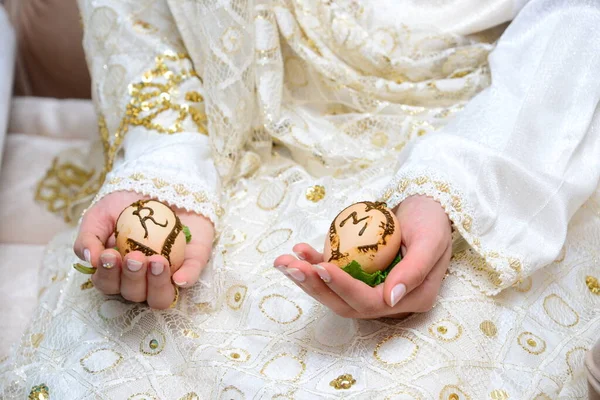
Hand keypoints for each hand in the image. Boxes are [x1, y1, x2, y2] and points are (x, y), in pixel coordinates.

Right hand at [73, 191, 213, 308]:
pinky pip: (192, 277)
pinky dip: (186, 279)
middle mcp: (142, 279)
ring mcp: (168, 274)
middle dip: (132, 277)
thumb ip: (89, 236)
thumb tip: (90, 260)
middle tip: (135, 257)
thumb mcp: (101, 214)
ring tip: (156, 261)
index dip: (107, 276)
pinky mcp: (192, 262)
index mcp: (117, 271)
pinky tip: (180, 278)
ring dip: (157, 284)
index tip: (109, 255)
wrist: (158, 184)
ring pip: (160, 297)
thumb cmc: (126, 205)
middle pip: (133, 294)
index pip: (108, 285)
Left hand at [273, 195, 451, 318]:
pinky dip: (315, 264)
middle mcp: (390, 300)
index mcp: (412, 298)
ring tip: (285, 262)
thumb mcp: (431, 240)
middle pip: (346, 303)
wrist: (428, 206)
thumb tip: (390, 298)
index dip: (343, 288)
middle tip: (290, 266)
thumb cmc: (432, 220)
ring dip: (308, 279)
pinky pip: (334, 276)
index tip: (321, 268)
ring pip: (335, 294)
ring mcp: (374, 289)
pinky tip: (300, 251)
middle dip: (315, 287)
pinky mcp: (361, 276)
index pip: (371, 302)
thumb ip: (415, 270)